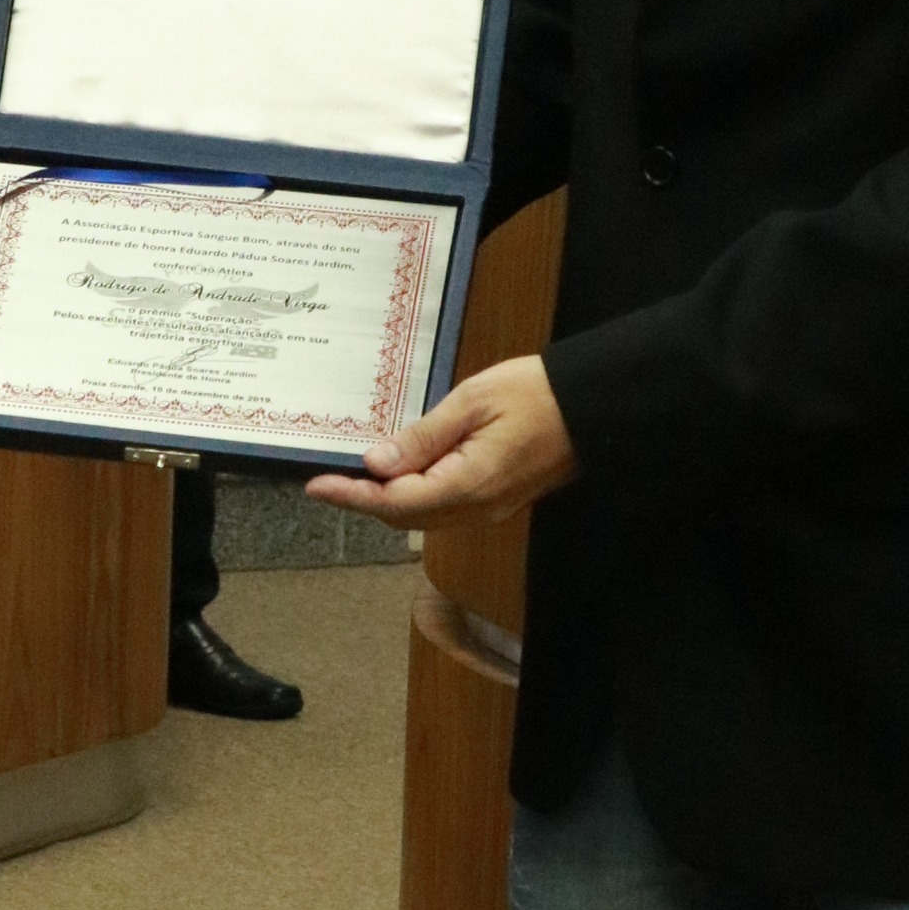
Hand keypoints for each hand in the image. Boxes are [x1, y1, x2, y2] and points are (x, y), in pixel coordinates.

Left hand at [303, 354, 578, 529]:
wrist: (591, 406)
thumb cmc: (536, 393)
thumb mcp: (471, 401)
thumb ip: (423, 437)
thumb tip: (377, 463)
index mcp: (470, 484)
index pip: (395, 500)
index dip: (352, 496)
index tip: (316, 486)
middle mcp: (477, 508)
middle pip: (405, 516)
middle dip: (363, 502)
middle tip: (327, 481)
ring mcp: (488, 508)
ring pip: (423, 516)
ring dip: (386, 502)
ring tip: (353, 478)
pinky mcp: (495, 499)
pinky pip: (443, 508)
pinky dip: (412, 497)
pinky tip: (398, 474)